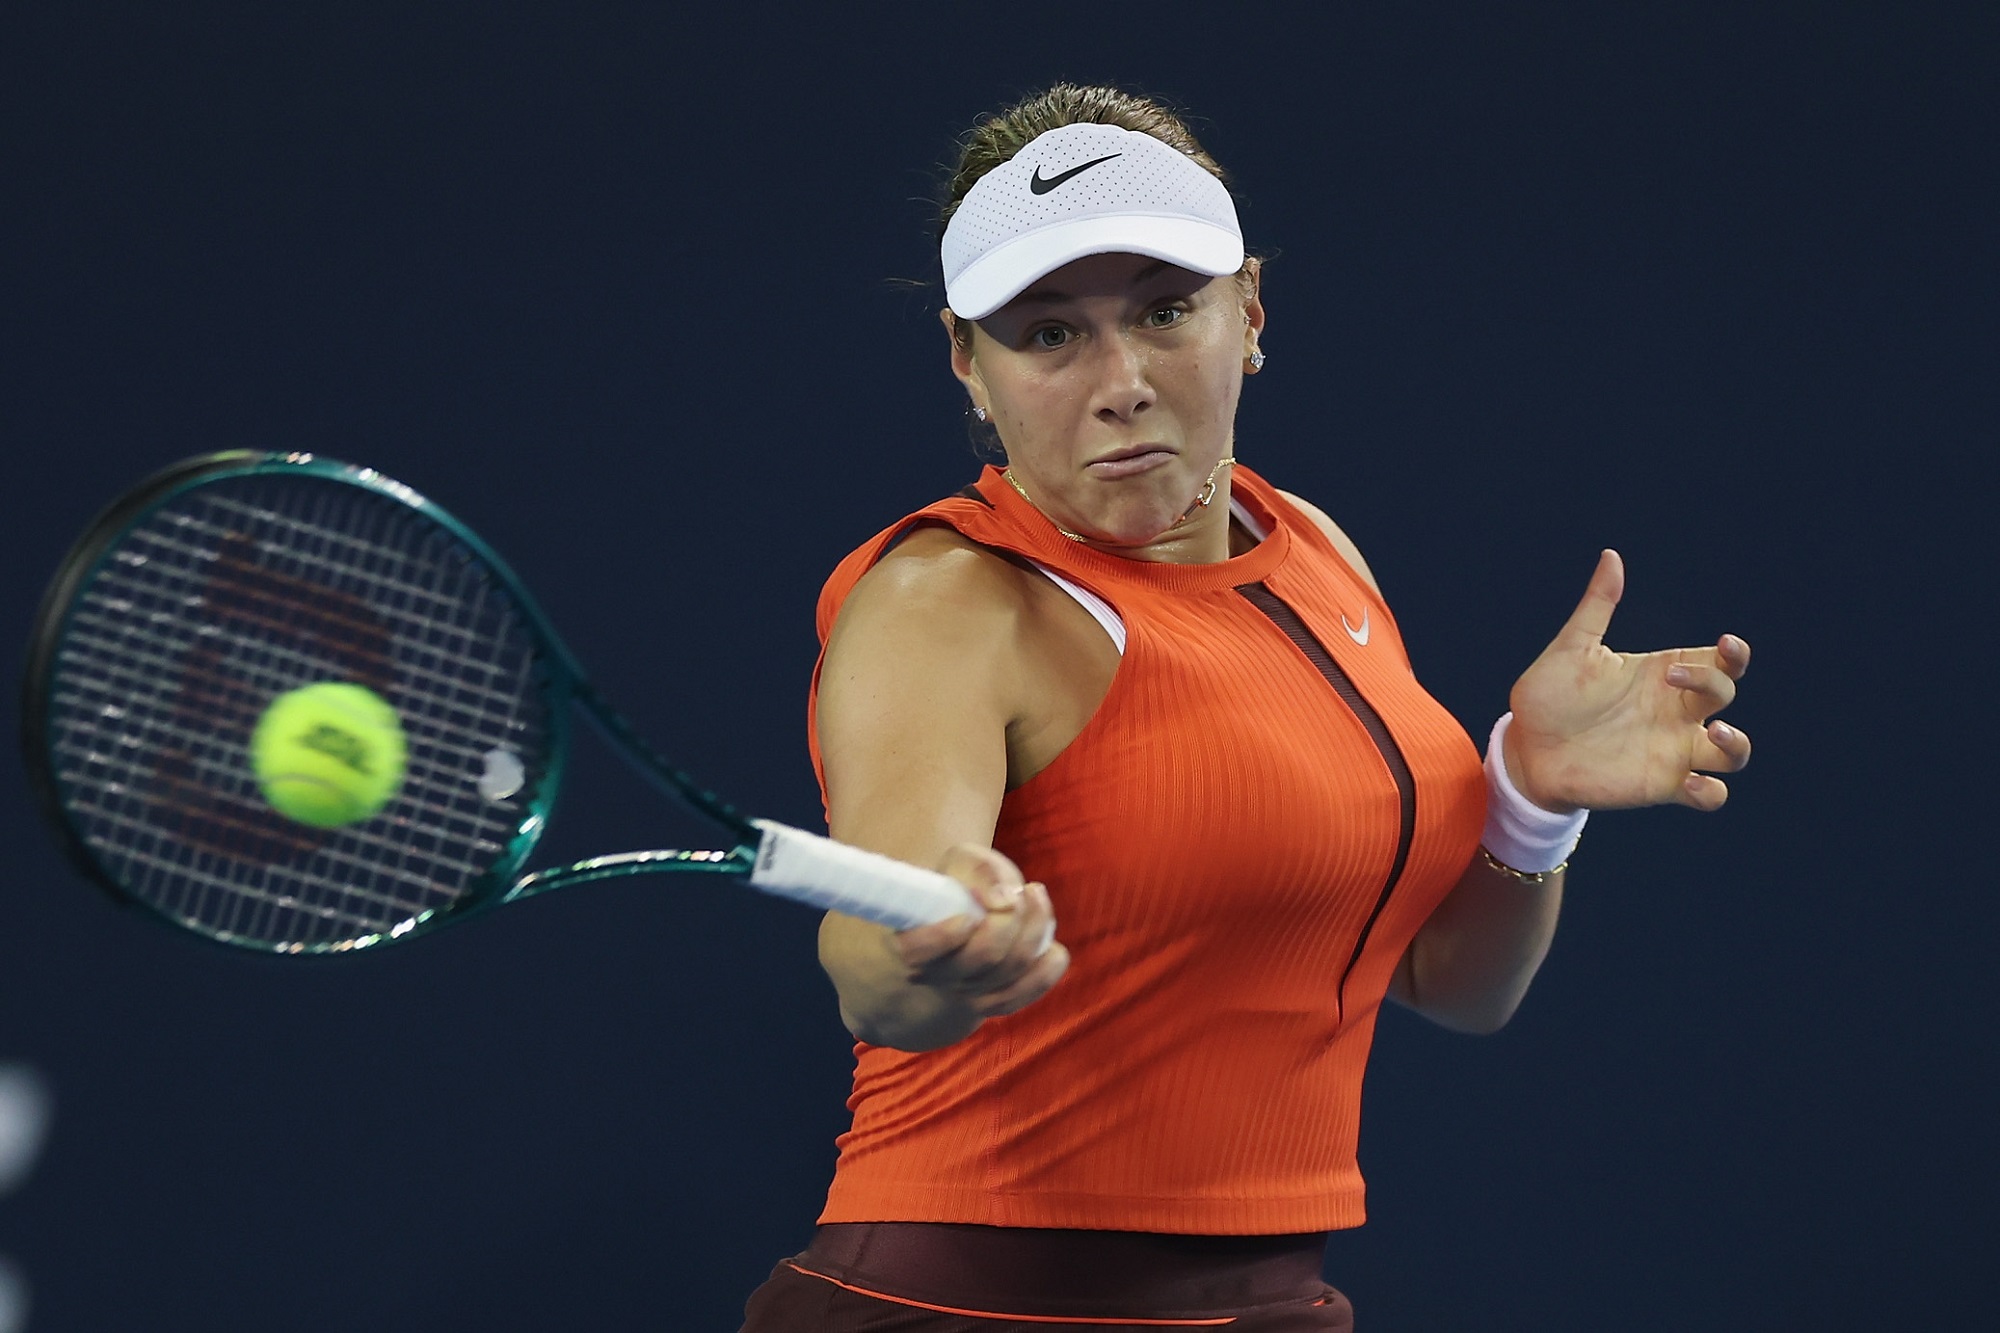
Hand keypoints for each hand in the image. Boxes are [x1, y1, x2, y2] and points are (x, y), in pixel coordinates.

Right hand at [888, 844, 1069, 1018]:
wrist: (964, 915)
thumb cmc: (960, 883)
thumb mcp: (962, 862)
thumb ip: (980, 869)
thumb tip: (1003, 899)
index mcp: (912, 940)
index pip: (918, 951)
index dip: (945, 936)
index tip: (967, 915)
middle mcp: (937, 975)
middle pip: (983, 956)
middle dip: (1010, 918)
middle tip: (1017, 890)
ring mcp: (968, 993)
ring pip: (1011, 970)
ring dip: (1035, 928)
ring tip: (1034, 895)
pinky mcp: (997, 1001)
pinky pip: (1030, 990)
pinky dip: (1048, 966)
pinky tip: (1052, 944)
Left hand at [1506, 550, 1751, 813]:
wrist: (1523, 750)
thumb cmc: (1547, 698)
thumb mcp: (1571, 649)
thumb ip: (1596, 607)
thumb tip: (1611, 556)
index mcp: (1661, 674)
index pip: (1717, 662)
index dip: (1732, 655)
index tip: (1723, 646)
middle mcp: (1675, 712)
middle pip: (1727, 695)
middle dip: (1715, 684)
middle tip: (1673, 679)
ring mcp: (1672, 750)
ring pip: (1734, 753)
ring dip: (1736, 745)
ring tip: (1715, 734)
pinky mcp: (1662, 786)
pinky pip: (1709, 796)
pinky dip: (1711, 793)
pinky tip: (1691, 784)